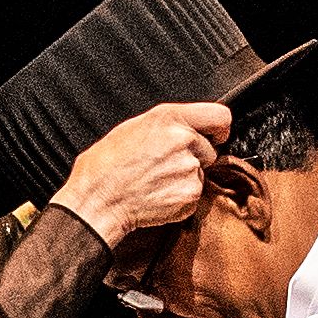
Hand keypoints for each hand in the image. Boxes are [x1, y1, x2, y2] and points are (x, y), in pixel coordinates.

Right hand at [50, 101, 234, 244]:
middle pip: (210, 149)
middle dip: (194, 157)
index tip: (216, 136)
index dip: (219, 129)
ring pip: (200, 173)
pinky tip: (158, 194)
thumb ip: (167, 124)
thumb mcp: (133, 127)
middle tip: (165, 165)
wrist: (97, 200)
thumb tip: (188, 127)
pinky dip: (180, 196)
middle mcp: (184, 140)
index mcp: (169, 118)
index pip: (220, 117)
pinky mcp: (190, 195)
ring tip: (156, 180)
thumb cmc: (105, 166)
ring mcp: (189, 169)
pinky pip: (194, 194)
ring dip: (185, 177)